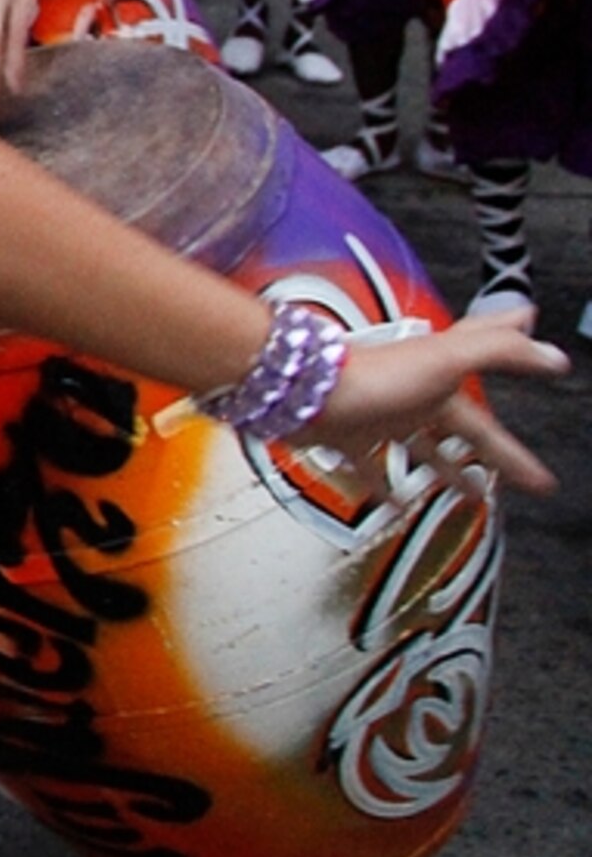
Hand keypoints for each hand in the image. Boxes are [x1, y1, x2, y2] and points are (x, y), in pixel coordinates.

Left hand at [299, 309, 563, 495]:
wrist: (300, 389)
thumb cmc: (372, 375)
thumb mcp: (446, 357)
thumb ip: (499, 350)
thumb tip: (553, 354)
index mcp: (441, 376)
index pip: (495, 375)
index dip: (526, 366)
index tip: (556, 369)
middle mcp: (414, 395)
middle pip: (468, 428)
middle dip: (500, 451)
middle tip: (533, 478)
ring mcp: (380, 418)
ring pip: (425, 449)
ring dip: (450, 470)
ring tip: (474, 496)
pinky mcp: (347, 439)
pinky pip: (371, 468)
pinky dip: (385, 487)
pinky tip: (397, 505)